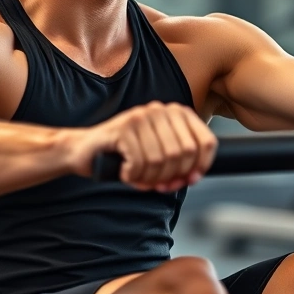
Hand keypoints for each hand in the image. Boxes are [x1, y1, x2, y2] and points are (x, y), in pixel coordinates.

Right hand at [76, 102, 217, 191]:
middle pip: (185, 154)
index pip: (207, 142)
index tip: (188, 180)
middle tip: (156, 184)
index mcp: (177, 113)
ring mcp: (142, 116)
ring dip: (150, 179)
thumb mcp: (159, 157)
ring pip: (163, 160)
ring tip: (137, 177)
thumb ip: (180, 165)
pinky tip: (124, 172)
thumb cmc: (125, 156)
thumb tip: (193, 177)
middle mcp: (161, 110)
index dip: (201, 167)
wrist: (86, 151)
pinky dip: (133, 176)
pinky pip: (140, 162)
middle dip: (172, 176)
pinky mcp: (124, 127)